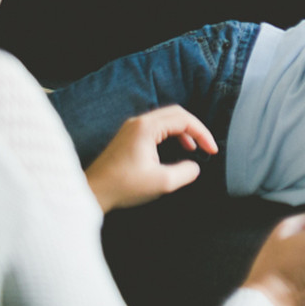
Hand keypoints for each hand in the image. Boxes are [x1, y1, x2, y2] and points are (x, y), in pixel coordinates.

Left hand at [84, 105, 216, 212]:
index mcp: (147, 128)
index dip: (202, 133)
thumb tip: (195, 166)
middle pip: (176, 114)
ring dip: (183, 131)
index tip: (211, 150)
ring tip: (193, 148)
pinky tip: (175, 148)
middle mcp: (139, 122)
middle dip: (195, 128)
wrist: (92, 192)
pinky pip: (156, 126)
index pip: (184, 120)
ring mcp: (132, 127)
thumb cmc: (123, 186)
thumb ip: (185, 172)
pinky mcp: (128, 136)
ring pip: (166, 119)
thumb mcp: (162, 182)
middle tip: (206, 145)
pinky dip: (171, 134)